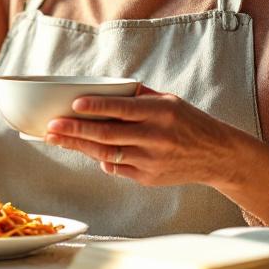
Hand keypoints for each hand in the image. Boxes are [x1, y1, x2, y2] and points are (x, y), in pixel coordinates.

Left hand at [45, 88, 268, 224]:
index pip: (122, 109)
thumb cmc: (189, 122)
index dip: (97, 107)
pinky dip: (99, 159)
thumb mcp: (169, 101)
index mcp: (160, 113)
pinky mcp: (147, 178)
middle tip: (51, 126)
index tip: (74, 104)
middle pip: (107, 135)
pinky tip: (83, 150)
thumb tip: (104, 90)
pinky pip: (116, 167)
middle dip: (75, 130)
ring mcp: (150, 161)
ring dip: (78, 146)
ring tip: (55, 138)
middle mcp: (155, 137)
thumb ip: (139, 96)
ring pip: (106, 154)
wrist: (217, 156)